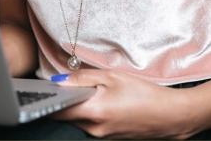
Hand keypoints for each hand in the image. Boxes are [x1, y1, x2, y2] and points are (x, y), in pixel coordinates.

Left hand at [52, 69, 197, 138]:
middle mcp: (95, 130)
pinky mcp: (109, 137)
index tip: (39, 88)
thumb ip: (82, 78)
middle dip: (61, 101)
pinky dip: (87, 112)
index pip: (58, 110)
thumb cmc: (143, 93)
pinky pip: (90, 124)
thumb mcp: (111, 77)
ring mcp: (103, 136)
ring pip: (78, 119)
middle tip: (59, 83)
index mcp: (94, 113)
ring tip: (82, 89)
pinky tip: (96, 99)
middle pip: (67, 115)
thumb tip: (58, 80)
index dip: (47, 99)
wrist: (171, 115)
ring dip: (76, 105)